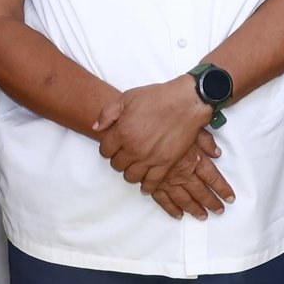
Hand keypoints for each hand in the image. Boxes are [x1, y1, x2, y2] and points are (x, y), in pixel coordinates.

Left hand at [94, 79, 211, 189]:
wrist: (187, 101)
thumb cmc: (158, 97)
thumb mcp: (128, 97)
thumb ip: (108, 113)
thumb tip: (96, 128)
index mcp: (122, 132)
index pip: (105, 150)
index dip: (108, 147)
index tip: (114, 145)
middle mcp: (134, 148)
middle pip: (117, 165)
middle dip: (119, 159)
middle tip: (126, 154)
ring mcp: (150, 158)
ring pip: (131, 176)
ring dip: (131, 172)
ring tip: (135, 166)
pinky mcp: (166, 163)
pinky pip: (152, 182)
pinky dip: (147, 186)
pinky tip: (145, 186)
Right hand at [148, 134, 236, 219]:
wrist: (143, 131)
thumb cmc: (168, 127)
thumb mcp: (192, 127)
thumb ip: (206, 141)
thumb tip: (217, 152)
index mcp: (195, 160)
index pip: (213, 178)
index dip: (223, 189)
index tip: (230, 198)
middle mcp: (183, 173)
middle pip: (201, 192)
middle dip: (211, 202)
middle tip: (219, 211)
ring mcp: (168, 181)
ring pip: (184, 199)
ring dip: (194, 209)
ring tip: (203, 216)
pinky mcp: (154, 184)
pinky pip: (163, 200)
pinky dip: (171, 209)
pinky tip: (178, 214)